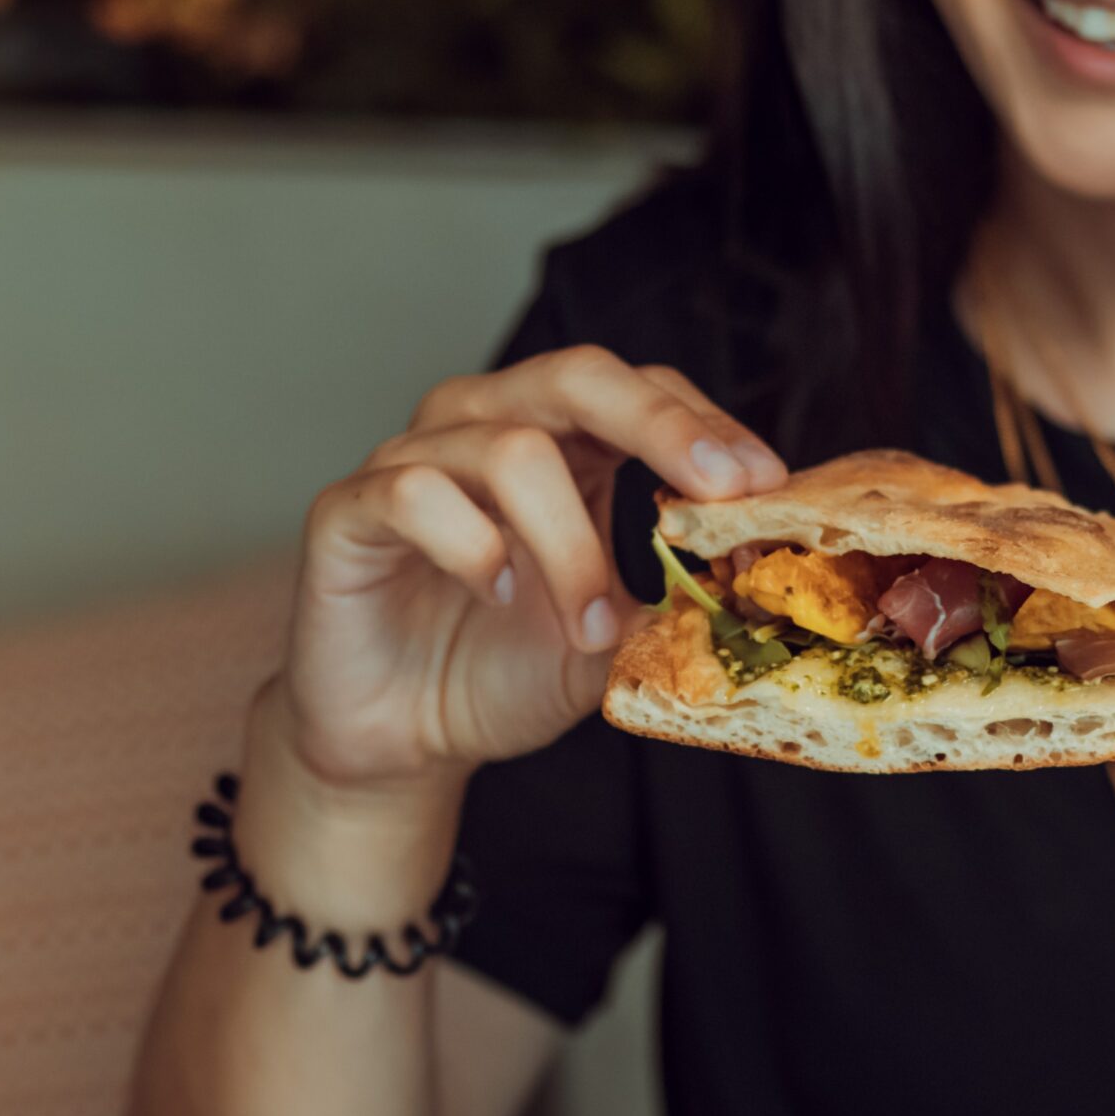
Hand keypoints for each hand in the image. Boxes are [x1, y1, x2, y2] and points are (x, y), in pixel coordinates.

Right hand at [273, 346, 786, 790]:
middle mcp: (483, 427)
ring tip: (590, 625)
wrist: (400, 738)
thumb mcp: (610, 640)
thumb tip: (754, 583)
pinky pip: (416, 494)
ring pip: (510, 449)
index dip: (704, 425)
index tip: (766, 485)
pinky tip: (496, 593)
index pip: (640, 390)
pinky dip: (474, 546)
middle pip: (578, 377)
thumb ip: (669, 603)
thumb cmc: (500, 670)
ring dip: (571, 545)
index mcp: (558, 442)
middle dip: (661, 427)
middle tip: (718, 493)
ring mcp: (411, 460)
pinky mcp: (348, 509)